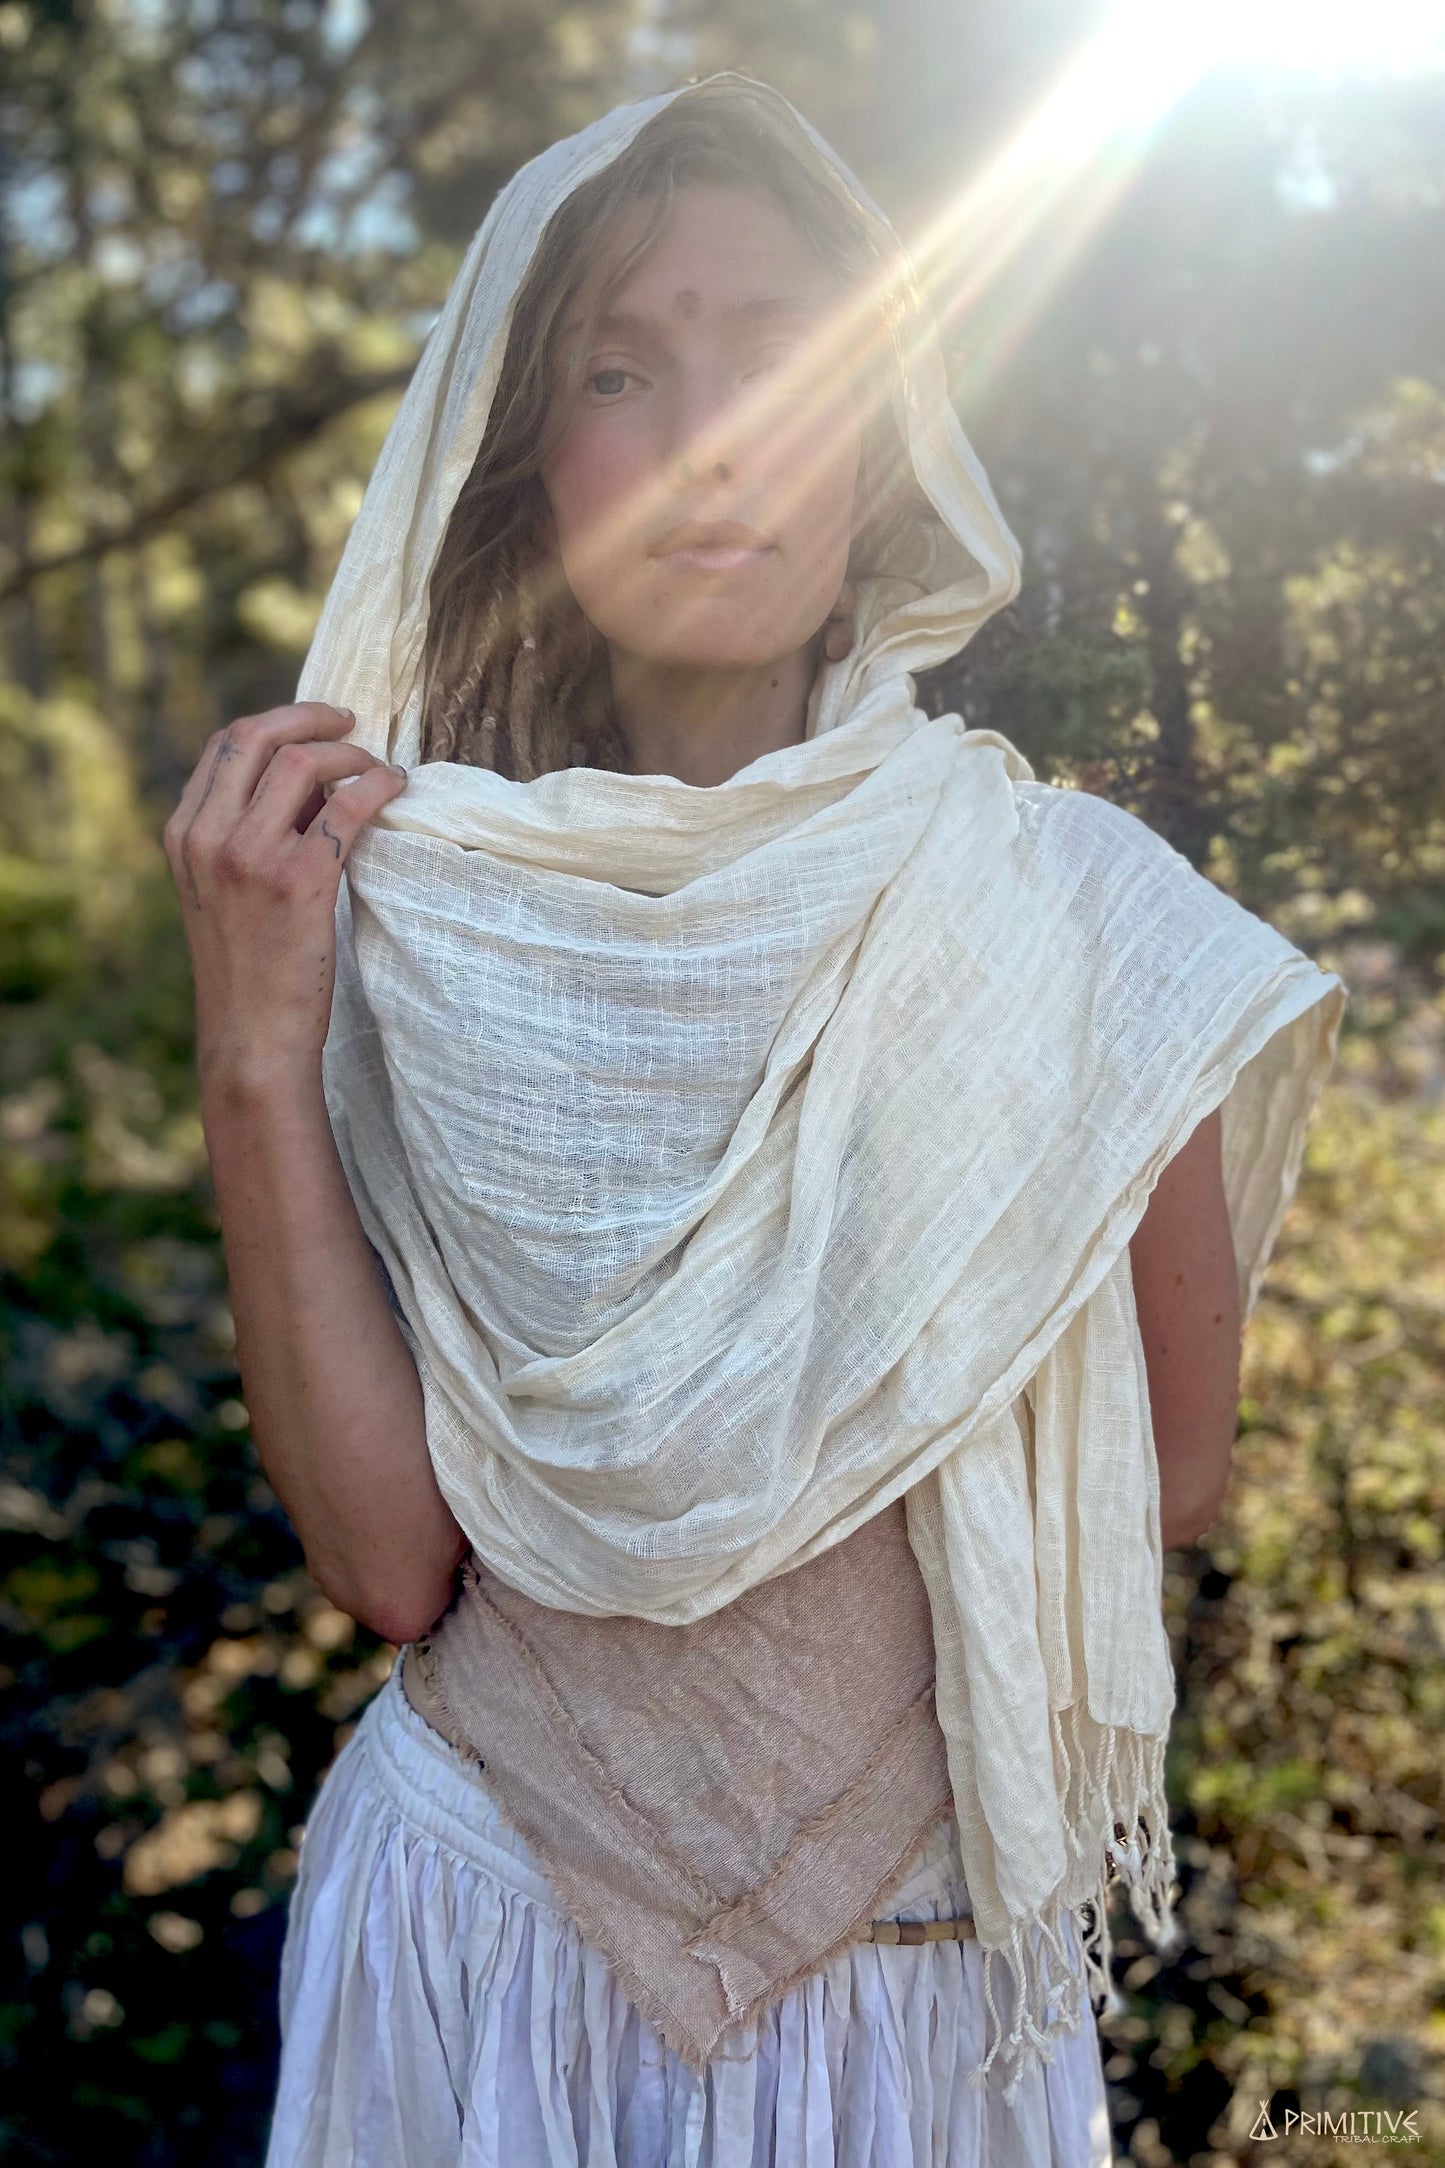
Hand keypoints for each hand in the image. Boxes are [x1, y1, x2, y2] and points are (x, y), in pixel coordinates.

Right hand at [163, 702, 405, 1082]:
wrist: (252, 1038)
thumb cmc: (251, 969)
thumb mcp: (223, 892)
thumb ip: (248, 834)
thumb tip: (311, 781)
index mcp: (183, 835)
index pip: (226, 746)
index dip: (277, 723)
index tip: (317, 725)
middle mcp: (206, 837)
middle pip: (257, 737)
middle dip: (311, 718)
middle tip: (352, 723)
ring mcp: (248, 857)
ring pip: (301, 762)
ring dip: (349, 754)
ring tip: (375, 768)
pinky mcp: (297, 881)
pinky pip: (345, 806)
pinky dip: (376, 785)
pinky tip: (394, 789)